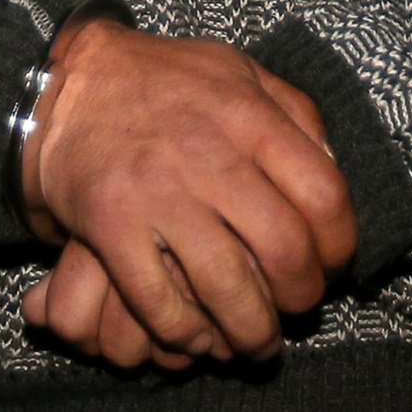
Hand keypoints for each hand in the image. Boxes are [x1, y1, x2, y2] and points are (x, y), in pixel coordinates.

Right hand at [21, 19, 356, 360]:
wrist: (72, 82)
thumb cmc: (163, 82)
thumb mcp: (239, 71)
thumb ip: (294, 112)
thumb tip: (334, 169)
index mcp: (246, 115)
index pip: (323, 196)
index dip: (339, 244)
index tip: (331, 263)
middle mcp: (206, 154)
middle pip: (284, 250)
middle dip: (302, 295)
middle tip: (297, 306)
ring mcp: (155, 192)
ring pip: (226, 287)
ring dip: (251, 331)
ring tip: (256, 341)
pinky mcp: (109, 224)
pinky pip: (156, 301)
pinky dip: (185, 333)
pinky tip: (196, 337)